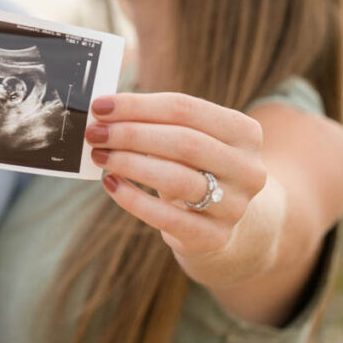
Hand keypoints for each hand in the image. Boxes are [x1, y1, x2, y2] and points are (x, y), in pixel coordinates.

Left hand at [85, 92, 267, 280]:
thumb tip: (104, 112)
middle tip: (94, 132)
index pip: (185, 108)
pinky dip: (134, 199)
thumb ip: (156, 121)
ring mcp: (234, 206)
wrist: (223, 217)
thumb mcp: (190, 137)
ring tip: (99, 155)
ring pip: (176, 178)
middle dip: (131, 134)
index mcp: (244, 132)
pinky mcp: (214, 237)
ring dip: (129, 163)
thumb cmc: (196, 164)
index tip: (101, 106)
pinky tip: (111, 184)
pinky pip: (168, 218)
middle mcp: (248, 168)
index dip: (138, 105)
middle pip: (182, 142)